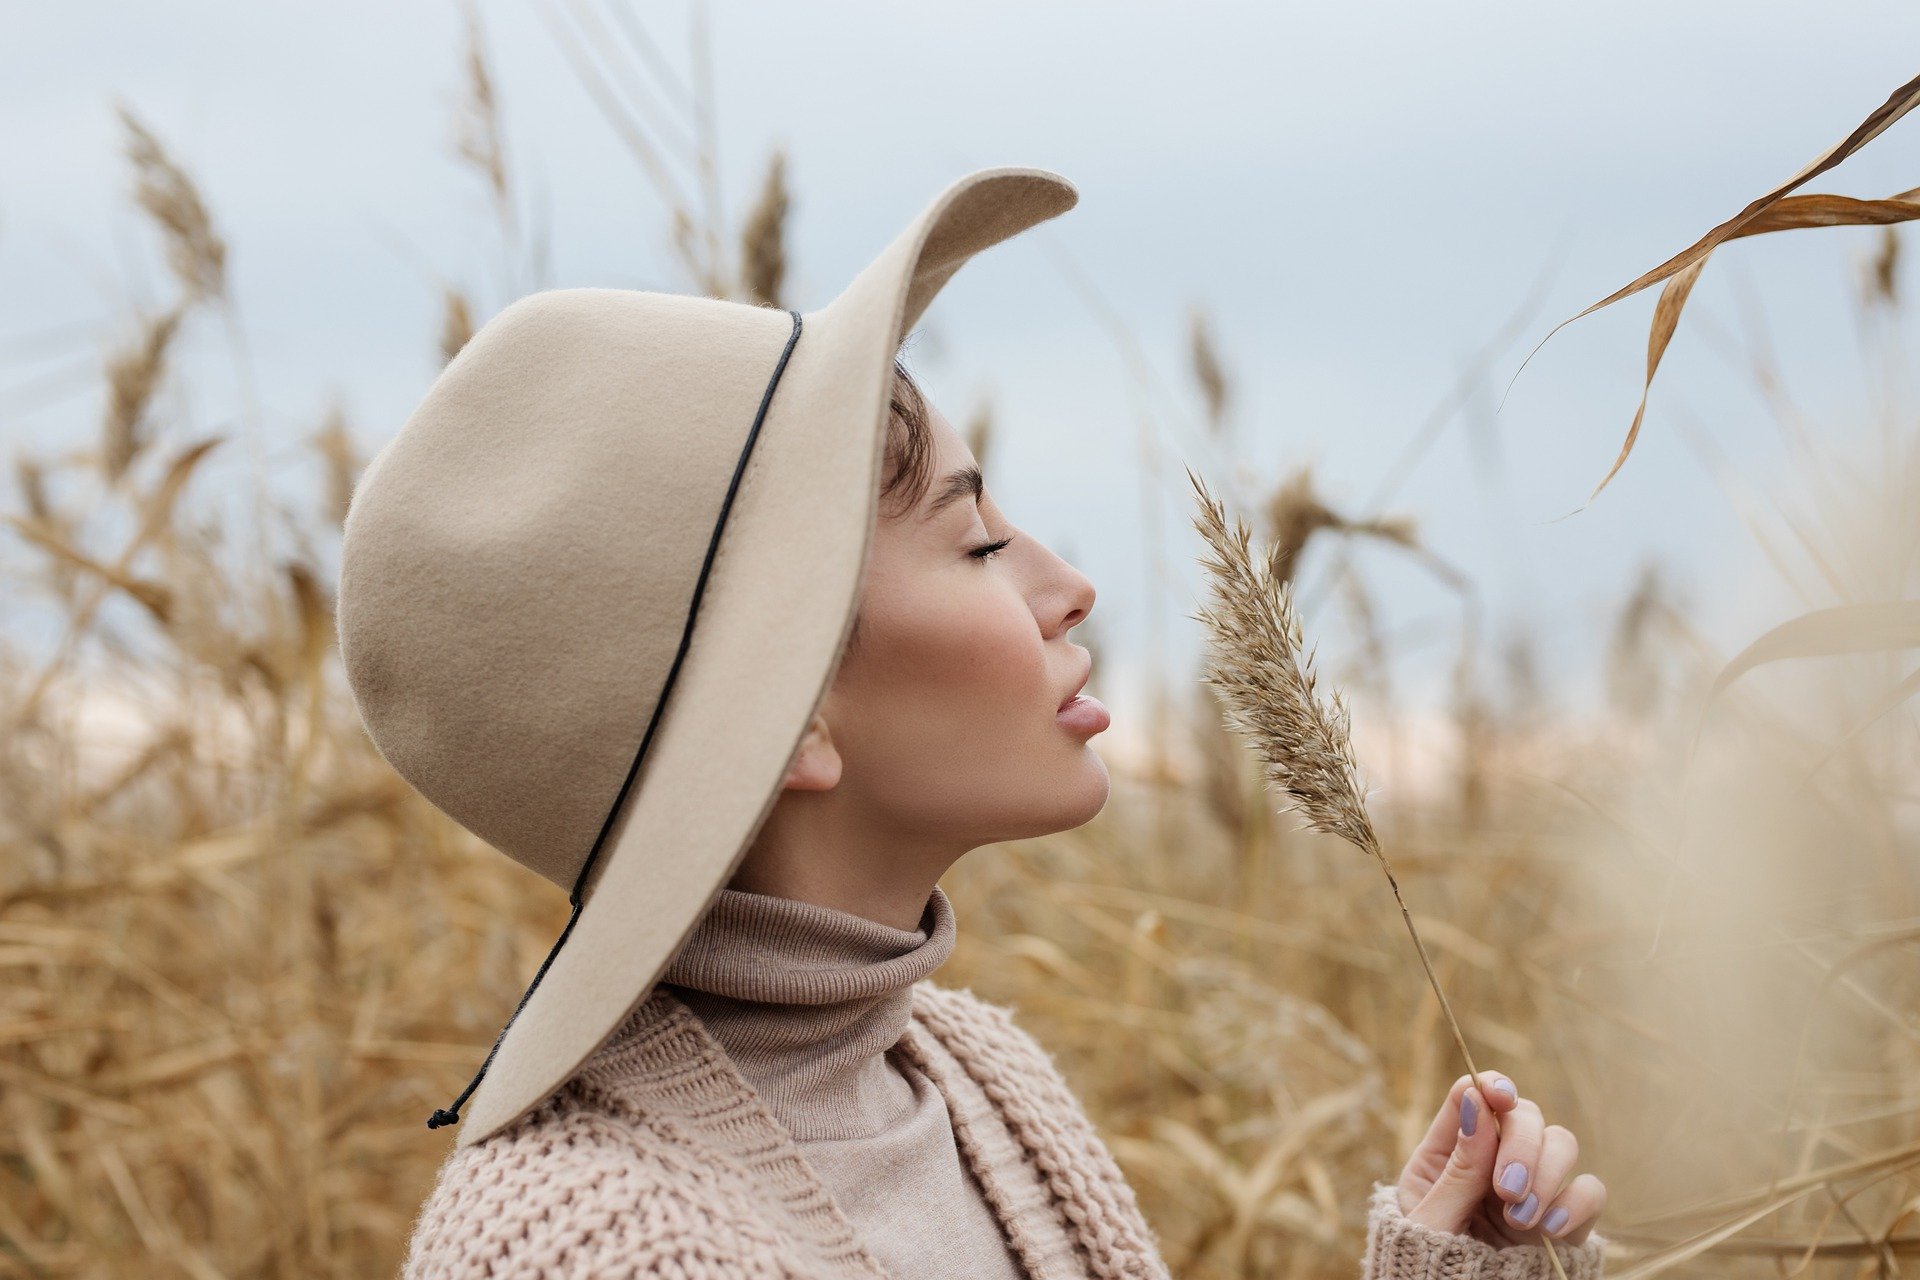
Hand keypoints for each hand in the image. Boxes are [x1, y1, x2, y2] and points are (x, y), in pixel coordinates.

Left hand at [1393, 1070, 1605, 1247]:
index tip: (1500, 1097)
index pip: (1474, 1095)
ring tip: (1520, 1218)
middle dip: (1523, 1144)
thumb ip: (1457, 1170)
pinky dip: (1577, 1204)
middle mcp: (1493, 1163)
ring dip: (1547, 1175)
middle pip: (1526, 1115)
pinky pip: (1589, 1193)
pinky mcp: (1563, 1222)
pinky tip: (1549, 1231)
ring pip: (1562, 1144)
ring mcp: (1531, 1189)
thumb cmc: (1424, 1271)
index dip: (1492, 1086)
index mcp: (1448, 1154)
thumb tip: (1478, 1101)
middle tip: (1507, 1190)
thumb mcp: (1430, 1223)